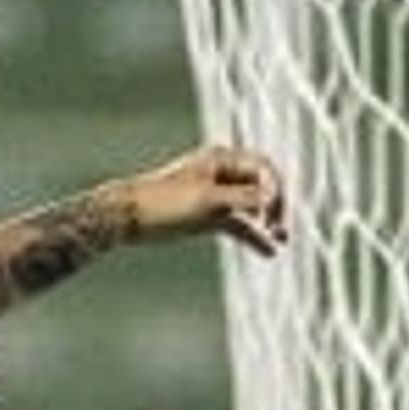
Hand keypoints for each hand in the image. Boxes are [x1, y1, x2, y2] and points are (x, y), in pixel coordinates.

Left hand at [131, 143, 289, 256]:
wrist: (127, 218)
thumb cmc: (164, 201)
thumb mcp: (208, 199)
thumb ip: (243, 198)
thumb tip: (272, 198)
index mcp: (221, 159)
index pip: (263, 168)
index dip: (275, 189)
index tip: (273, 211)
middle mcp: (222, 174)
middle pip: (261, 187)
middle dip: (274, 207)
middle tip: (280, 227)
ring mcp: (216, 196)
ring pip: (252, 208)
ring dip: (267, 222)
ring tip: (281, 239)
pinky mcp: (209, 216)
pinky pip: (239, 224)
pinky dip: (253, 236)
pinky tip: (268, 251)